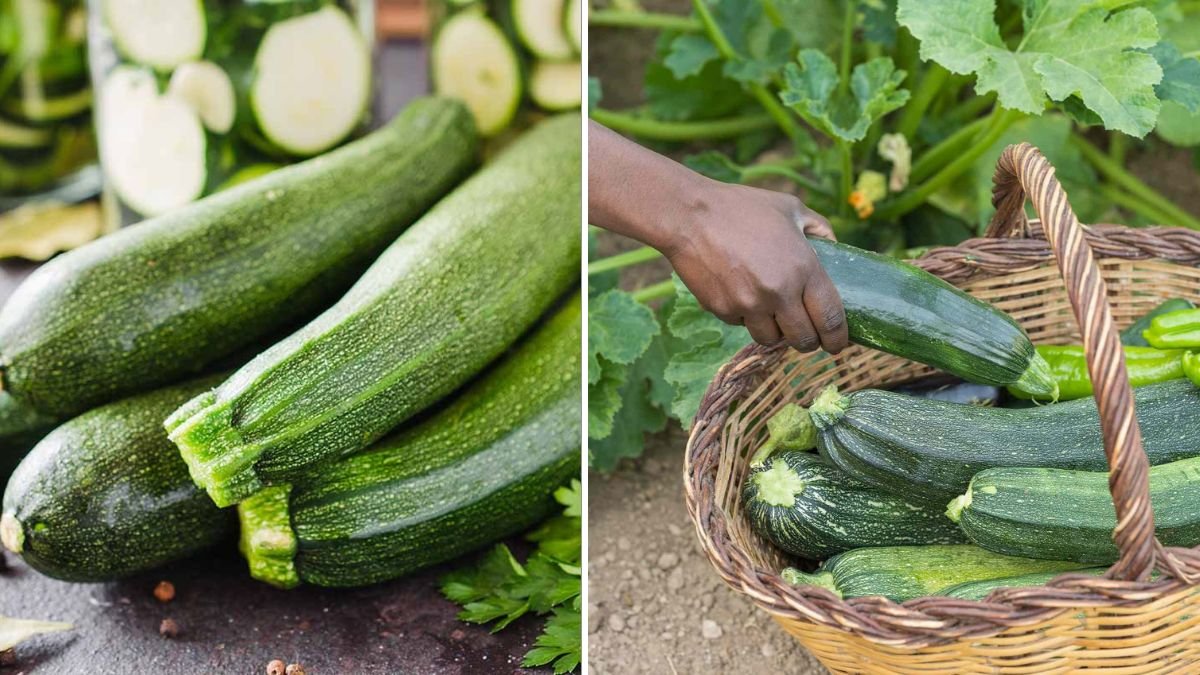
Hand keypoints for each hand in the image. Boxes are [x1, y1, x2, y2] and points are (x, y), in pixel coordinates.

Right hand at [661, 179, 847, 353]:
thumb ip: (819, 228)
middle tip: (806, 334)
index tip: (837, 345)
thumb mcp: (790, 208)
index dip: (837, 338)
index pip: (830, 318)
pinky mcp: (723, 310)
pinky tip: (741, 293)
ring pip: (771, 338)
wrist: (690, 216)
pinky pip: (742, 324)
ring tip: (771, 312)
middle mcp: (779, 293)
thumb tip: (834, 247)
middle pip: (803, 339)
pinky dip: (746, 316)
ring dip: (775, 331)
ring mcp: (749, 305)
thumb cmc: (742, 207)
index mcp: (803, 268)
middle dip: (808, 341)